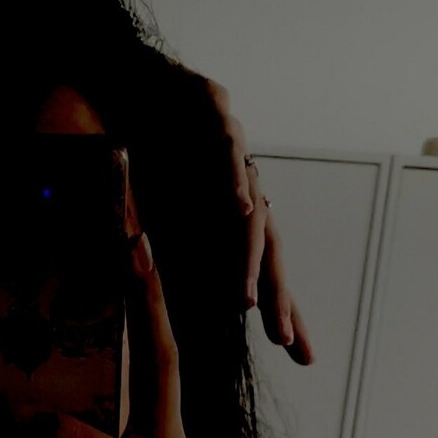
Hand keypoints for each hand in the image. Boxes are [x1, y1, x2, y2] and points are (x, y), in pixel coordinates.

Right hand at [179, 69, 314, 364]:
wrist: (135, 81)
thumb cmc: (152, 148)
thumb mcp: (157, 214)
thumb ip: (165, 254)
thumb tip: (157, 298)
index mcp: (229, 218)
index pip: (263, 271)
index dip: (282, 311)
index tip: (302, 356)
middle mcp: (242, 192)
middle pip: (268, 253)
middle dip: (276, 298)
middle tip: (285, 341)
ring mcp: (234, 157)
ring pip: (251, 215)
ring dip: (249, 258)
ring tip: (246, 300)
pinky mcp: (218, 116)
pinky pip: (229, 153)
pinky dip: (235, 180)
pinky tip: (243, 207)